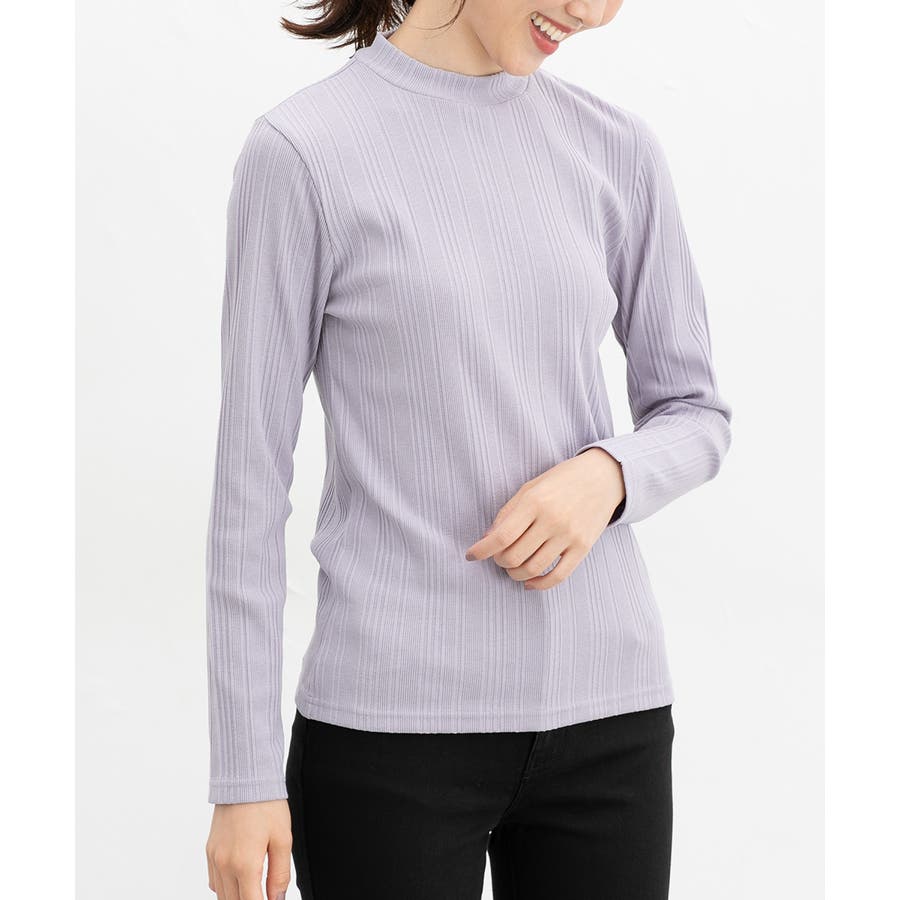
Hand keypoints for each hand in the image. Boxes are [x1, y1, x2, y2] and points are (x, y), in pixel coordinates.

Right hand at [206, 799, 291, 899]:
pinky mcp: (209, 850)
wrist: (245, 777)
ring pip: (222, 895)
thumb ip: (280, 874)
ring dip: (238, 897)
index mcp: (245, 864)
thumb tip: (278, 899)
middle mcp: (225, 864)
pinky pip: (214, 881)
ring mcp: (214, 858)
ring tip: (255, 889)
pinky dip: (226, 887)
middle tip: (265, 893)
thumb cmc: (266, 804)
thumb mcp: (283, 839)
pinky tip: (240, 880)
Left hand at [463, 448, 624, 590]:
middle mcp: (552, 520)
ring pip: (533, 569)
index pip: (501, 536)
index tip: (471, 555)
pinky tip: (529, 582)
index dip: (482, 550)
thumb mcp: (530, 488)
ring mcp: (569, 536)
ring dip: (515, 574)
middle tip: (498, 557)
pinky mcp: (583, 548)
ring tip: (512, 568)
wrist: (602, 478)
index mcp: (534, 502)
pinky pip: (558, 576)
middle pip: (514, 556)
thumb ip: (507, 513)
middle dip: (499, 561)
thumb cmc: (560, 481)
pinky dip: (539, 584)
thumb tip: (486, 539)